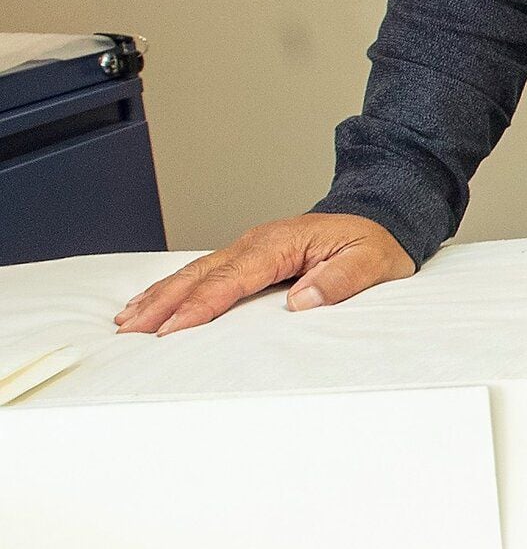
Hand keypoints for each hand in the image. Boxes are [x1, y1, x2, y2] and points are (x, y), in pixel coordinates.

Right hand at [113, 213, 416, 334]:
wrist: (379, 217)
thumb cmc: (375, 243)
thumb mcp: (371, 262)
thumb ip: (340, 281)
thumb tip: (302, 302)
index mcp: (281, 244)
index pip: (232, 279)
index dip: (200, 306)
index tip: (172, 330)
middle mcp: (256, 242)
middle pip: (200, 275)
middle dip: (163, 303)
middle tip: (130, 331)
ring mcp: (248, 247)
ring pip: (194, 272)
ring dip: (159, 296)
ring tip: (126, 321)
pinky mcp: (248, 256)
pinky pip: (203, 272)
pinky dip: (173, 287)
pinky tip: (151, 302)